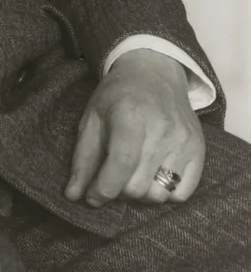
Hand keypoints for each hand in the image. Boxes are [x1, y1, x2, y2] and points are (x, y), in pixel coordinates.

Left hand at [65, 48, 204, 206]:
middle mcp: (161, 129)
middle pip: (138, 185)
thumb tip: (72, 195)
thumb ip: (82, 158)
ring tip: (131, 175)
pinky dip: (164, 194)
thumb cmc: (117, 96)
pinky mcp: (199, 151)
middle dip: (118, 191)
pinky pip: (182, 194)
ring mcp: (184, 141)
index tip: (92, 197)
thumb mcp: (92, 118)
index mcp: (130, 115)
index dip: (104, 187)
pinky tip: (152, 175)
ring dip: (141, 194)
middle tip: (112, 177)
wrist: (155, 73)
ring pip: (159, 195)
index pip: (122, 162)